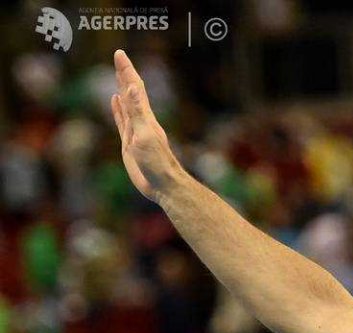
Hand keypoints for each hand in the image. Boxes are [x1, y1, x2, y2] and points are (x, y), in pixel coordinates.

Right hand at [110, 50, 181, 201]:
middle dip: (124, 73)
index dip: (126, 70)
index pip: (135, 87)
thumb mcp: (145, 135)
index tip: (119, 53)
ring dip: (122, 88)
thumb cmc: (156, 163)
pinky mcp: (130, 142)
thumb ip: (138, 112)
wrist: (163, 185)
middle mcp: (141, 120)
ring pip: (127, 104)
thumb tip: (133, 87)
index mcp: (145, 117)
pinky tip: (115, 101)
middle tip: (118, 57)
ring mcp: (135, 130)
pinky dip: (118, 108)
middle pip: (131, 91)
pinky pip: (122, 120)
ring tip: (118, 74)